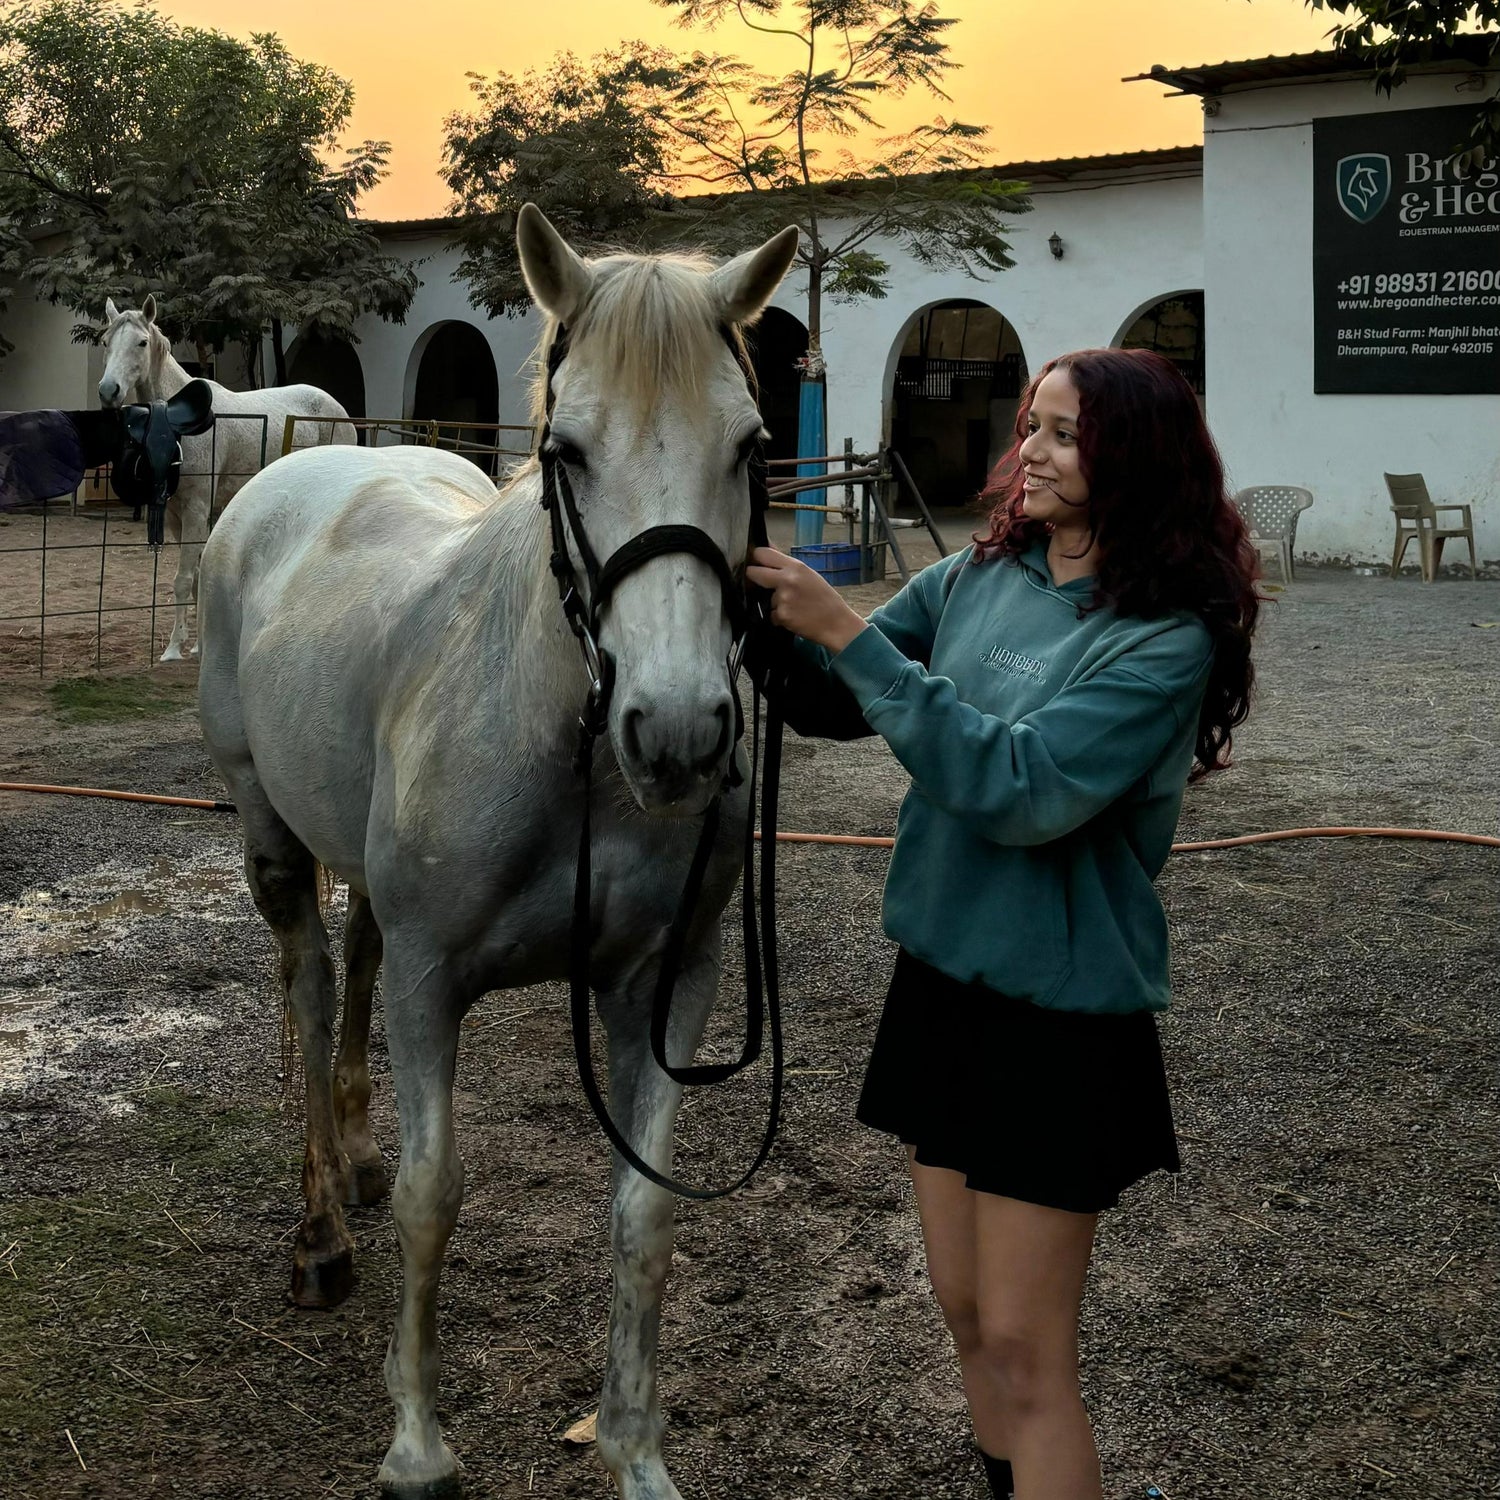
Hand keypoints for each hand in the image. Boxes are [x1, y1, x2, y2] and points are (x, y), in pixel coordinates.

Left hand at [744, 545, 867, 652]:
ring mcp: (782, 598)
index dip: (757, 557)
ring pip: (765, 598)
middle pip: (753, 573)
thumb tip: (768, 550)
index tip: (756, 561)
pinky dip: (779, 617)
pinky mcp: (781, 615)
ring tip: (794, 606)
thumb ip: (787, 565)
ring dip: (775, 603)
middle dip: (753, 577)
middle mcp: (787, 580)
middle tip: (760, 582)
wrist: (836, 623)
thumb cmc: (825, 599)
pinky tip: (794, 617)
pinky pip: (771, 614)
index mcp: (796, 566)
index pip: (763, 553)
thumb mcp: (809, 575)